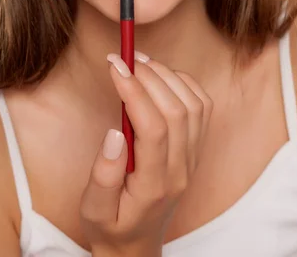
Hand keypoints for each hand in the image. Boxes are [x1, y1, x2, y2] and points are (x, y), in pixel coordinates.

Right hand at [79, 51, 212, 255]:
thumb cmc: (111, 225)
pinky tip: (163, 76)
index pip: (153, 128)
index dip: (135, 91)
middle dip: (150, 76)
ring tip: (141, 62)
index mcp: (154, 184)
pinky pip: (202, 109)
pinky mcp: (195, 149)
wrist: (136, 245)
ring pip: (194, 105)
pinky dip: (186, 84)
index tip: (114, 66)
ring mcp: (192, 159)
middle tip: (124, 58)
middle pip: (177, 111)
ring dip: (169, 76)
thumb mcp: (94, 209)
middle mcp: (181, 169)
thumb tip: (115, 131)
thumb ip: (103, 174)